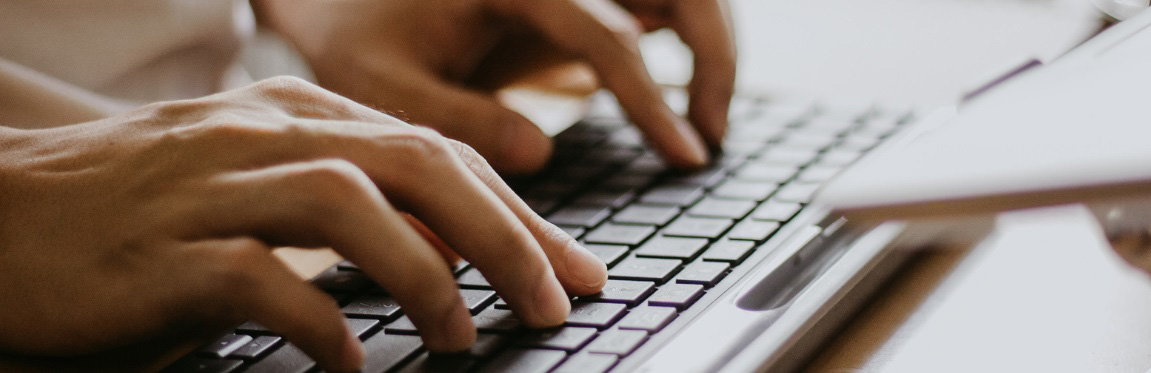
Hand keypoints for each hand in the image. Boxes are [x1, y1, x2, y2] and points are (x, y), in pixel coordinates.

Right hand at [0, 77, 606, 371]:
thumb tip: (452, 251)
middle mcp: (262, 135)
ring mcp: (210, 187)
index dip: (519, 212)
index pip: (436, 151)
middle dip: (505, 234)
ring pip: (349, 204)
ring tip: (463, 338)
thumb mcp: (256, 185)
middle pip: (416, 163)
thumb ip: (347, 202)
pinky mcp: (160, 252)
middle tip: (556, 302)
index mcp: (296, 117)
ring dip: (426, 273)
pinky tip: (348, 367)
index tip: (574, 271)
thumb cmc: (138, 212)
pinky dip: (319, 323)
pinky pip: (258, 278)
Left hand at [254, 0, 735, 172]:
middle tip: (709, 136)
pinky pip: (653, 3)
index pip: (606, 31)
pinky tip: (677, 101)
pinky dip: (684, 41)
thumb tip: (540, 154)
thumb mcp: (382, 81)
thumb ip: (458, 118)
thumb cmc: (356, 31)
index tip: (686, 155)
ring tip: (703, 126)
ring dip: (710, 44)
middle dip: (714, 53)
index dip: (652, 98)